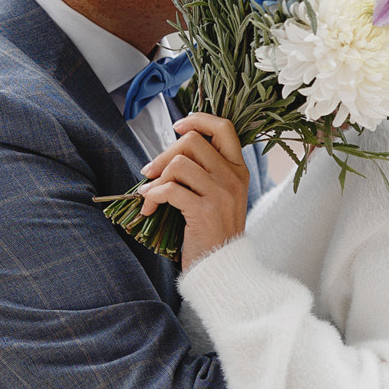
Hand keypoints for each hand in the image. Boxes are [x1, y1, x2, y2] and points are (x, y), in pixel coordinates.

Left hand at [138, 113, 250, 270]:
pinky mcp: (204, 211)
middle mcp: (233, 177)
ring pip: (179, 164)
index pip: (223, 128)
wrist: (223, 268)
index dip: (198, 120)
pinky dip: (153, 196)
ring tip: (150, 194)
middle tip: (150, 172)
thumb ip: (205, 171)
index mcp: (239, 169)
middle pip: (193, 141)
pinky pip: (170, 189)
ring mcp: (221, 193)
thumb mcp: (220, 196)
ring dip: (157, 178)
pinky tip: (149, 206)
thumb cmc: (215, 232)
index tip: (177, 127)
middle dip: (164, 153)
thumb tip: (170, 151)